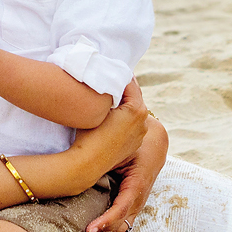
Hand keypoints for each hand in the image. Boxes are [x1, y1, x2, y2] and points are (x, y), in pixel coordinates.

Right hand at [69, 80, 147, 194]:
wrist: (87, 164)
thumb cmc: (89, 134)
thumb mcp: (98, 107)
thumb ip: (108, 92)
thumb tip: (109, 81)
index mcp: (137, 110)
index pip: (129, 83)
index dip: (117, 75)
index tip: (108, 68)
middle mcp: (143, 121)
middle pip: (133, 97)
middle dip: (121, 89)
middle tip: (108, 79)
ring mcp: (140, 134)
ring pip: (131, 111)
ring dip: (122, 104)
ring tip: (107, 97)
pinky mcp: (134, 144)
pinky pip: (129, 124)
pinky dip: (122, 118)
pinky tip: (109, 116)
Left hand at [88, 107, 166, 231]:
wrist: (154, 139)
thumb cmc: (135, 141)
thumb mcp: (121, 148)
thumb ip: (104, 160)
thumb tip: (82, 170)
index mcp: (138, 182)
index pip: (121, 209)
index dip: (106, 221)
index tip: (89, 229)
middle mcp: (140, 196)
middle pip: (122, 222)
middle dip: (104, 231)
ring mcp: (139, 200)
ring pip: (124, 223)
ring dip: (107, 231)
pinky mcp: (134, 200)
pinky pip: (123, 217)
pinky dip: (111, 224)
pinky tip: (95, 230)